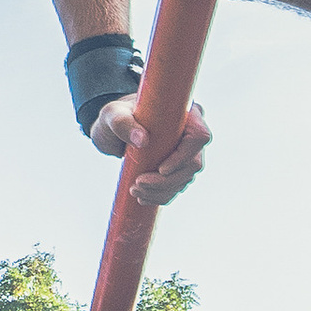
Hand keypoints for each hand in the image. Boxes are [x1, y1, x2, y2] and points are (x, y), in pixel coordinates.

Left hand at [91, 93, 211, 206]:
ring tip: (135, 189)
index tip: (161, 169)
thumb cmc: (115, 116)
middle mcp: (190, 133)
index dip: (184, 156)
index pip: (199, 136)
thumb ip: (122, 122)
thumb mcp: (112, 115)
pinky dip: (161, 196)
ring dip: (162, 191)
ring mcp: (186, 152)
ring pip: (186, 178)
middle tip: (139, 183)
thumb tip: (143, 140)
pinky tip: (142, 197)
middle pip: (194, 163)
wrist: (112, 131)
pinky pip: (177, 187)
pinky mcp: (178, 168)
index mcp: (184, 113)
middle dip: (167, 180)